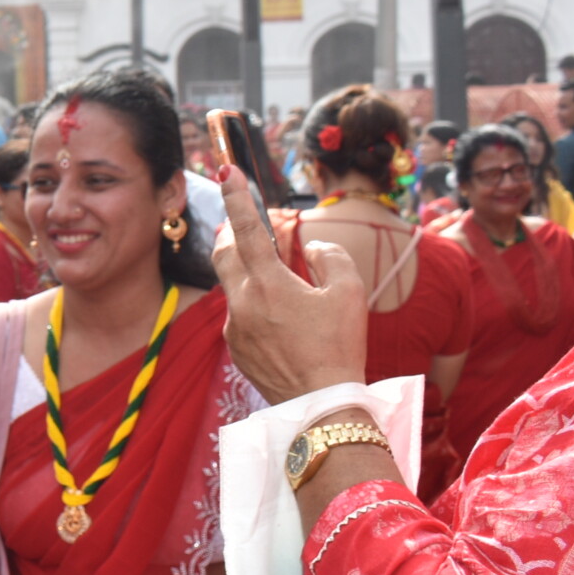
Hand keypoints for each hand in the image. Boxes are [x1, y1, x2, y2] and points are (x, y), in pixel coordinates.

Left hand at [211, 167, 365, 403]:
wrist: (321, 405)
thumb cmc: (339, 348)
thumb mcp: (349, 294)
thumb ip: (332, 258)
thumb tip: (312, 247)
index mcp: (268, 282)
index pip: (247, 228)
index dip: (236, 195)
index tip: (226, 169)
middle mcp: (242, 301)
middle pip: (224, 251)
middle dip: (232, 231)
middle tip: (244, 222)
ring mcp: (234, 326)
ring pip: (232, 284)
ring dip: (247, 271)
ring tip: (276, 276)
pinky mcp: (235, 347)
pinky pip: (239, 314)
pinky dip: (255, 304)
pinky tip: (283, 321)